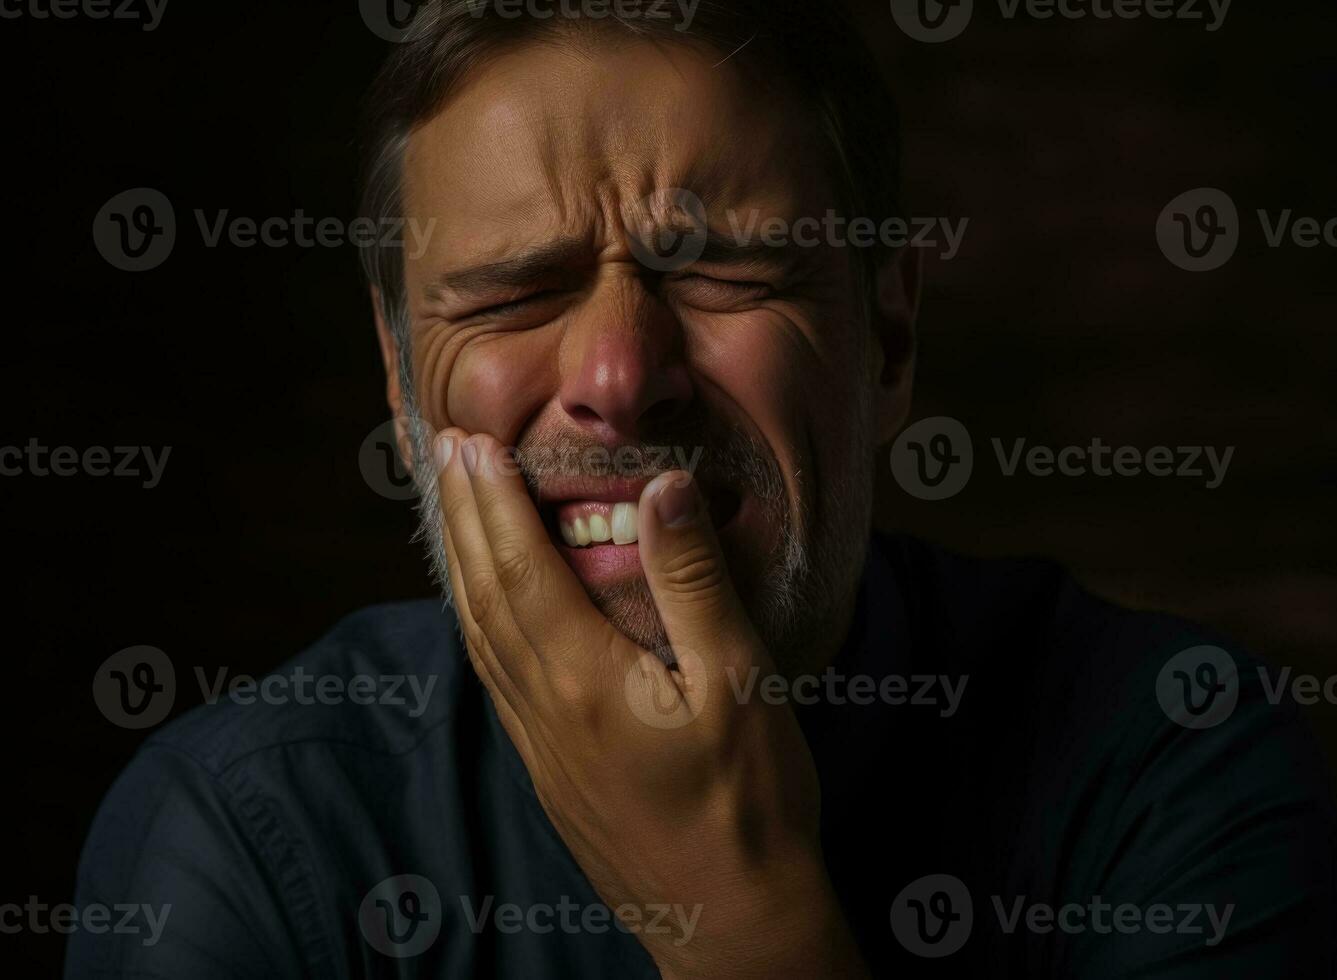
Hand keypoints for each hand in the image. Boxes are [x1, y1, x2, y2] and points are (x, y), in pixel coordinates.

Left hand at [433, 428, 867, 977]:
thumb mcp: (739, 683)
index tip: (471, 443)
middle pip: (485, 596)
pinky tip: (489, 613)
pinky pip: (497, 678)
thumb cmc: (748, 805)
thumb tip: (662, 487)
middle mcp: (544, 710)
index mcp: (584, 680)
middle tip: (446, 454)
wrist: (730, 924)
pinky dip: (480, 623)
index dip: (491, 501)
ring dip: (463, 568)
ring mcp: (542, 747)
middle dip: (463, 519)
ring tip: (455, 515)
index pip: (519, 569)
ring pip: (480, 639)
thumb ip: (694, 581)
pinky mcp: (552, 773)